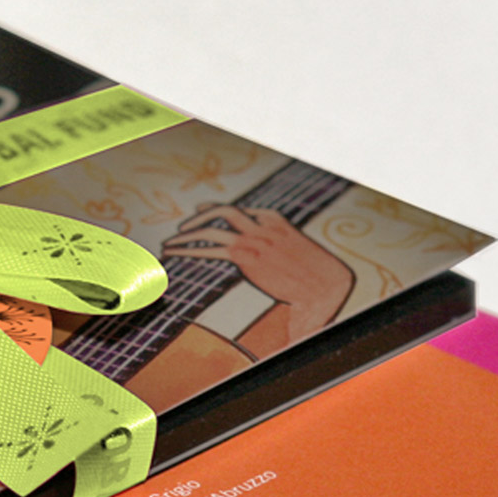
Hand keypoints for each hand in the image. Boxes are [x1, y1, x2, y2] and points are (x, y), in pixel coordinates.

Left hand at [164, 206, 354, 332]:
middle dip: (200, 216)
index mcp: (277, 222)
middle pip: (224, 211)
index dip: (218, 211)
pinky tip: (174, 253)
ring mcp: (254, 239)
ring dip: (187, 234)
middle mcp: (263, 226)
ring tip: (170, 244)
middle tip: (184, 225)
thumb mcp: (303, 258)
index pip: (242, 211)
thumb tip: (280, 269)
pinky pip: (211, 248)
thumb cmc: (322, 278)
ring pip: (212, 227)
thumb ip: (286, 255)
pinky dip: (189, 249)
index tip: (203, 211)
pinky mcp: (247, 257)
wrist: (327, 285)